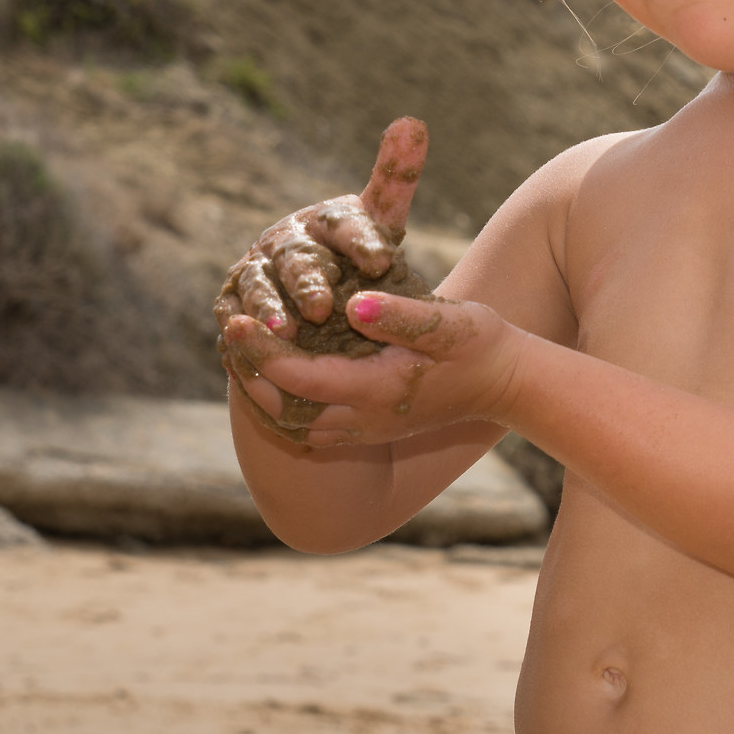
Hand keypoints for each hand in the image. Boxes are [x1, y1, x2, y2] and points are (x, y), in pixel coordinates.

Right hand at [215, 117, 427, 334]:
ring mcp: (256, 270)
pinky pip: (233, 317)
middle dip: (308, 282)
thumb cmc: (351, 254)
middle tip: (322, 308)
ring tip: (284, 330)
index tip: (383, 263)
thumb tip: (412, 120)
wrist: (306, 290)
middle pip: (297, 260)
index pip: (346, 224)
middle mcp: (286, 241)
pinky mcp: (233, 302)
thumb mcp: (379, 222)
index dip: (363, 242)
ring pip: (259, 288)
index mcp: (325, 220)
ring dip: (268, 308)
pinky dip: (239, 331)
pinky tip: (246, 350)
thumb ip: (396, 178)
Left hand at [224, 289, 524, 447]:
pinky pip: (310, 429)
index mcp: (377, 390)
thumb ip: (401, 316)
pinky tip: (271, 380)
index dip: (262, 353)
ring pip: (294, 426)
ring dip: (261, 396)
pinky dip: (282, 407)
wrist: (507, 384)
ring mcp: (366, 428)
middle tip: (226, 337)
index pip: (300, 379)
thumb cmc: (480, 344)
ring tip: (238, 358)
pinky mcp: (370, 429)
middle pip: (285, 411)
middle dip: (249, 377)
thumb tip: (354, 305)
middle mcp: (365, 418)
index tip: (236, 321)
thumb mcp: (449, 321)